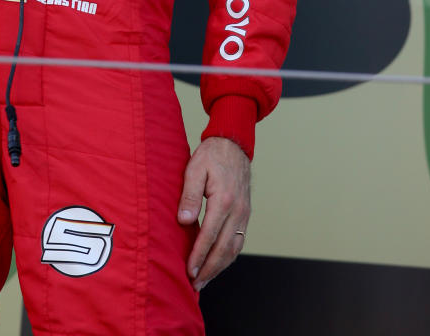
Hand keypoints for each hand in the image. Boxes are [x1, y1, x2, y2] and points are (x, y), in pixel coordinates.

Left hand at [177, 136, 250, 290]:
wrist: (234, 145)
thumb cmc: (211, 156)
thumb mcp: (194, 168)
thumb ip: (189, 194)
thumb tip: (184, 220)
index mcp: (224, 200)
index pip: (210, 235)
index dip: (199, 256)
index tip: (188, 271)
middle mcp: (238, 210)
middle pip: (224, 248)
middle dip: (209, 269)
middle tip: (195, 284)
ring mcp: (244, 214)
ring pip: (234, 249)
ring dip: (219, 268)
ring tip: (204, 281)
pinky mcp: (246, 215)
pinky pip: (238, 242)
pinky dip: (228, 258)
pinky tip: (217, 265)